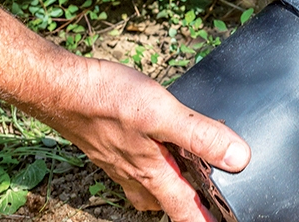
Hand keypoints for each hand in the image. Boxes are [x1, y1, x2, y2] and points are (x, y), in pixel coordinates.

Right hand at [44, 58, 249, 221]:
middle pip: (167, 203)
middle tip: (208, 200)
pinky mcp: (109, 147)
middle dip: (187, 205)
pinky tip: (153, 146)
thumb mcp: (162, 114)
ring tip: (186, 177)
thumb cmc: (107, 100)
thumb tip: (238, 158)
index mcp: (154, 173)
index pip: (186, 210)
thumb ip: (200, 135)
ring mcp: (119, 163)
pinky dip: (150, 164)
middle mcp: (136, 174)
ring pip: (149, 187)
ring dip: (168, 186)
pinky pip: (135, 167)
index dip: (207, 219)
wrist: (60, 89)